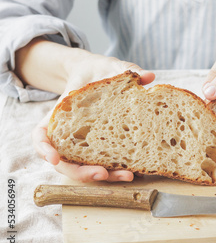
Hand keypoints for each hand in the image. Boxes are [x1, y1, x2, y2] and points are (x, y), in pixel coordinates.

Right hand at [32, 53, 154, 181]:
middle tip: (102, 173)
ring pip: (87, 167)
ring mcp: (83, 143)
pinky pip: (104, 162)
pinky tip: (134, 171)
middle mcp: (68, 134)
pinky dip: (115, 170)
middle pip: (66, 162)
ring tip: (127, 175)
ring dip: (104, 176)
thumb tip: (149, 75)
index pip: (40, 138)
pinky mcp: (101, 147)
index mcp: (58, 116)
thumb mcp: (110, 66)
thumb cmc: (99, 71)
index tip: (54, 159)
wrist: (102, 75)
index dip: (44, 150)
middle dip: (82, 172)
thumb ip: (127, 69)